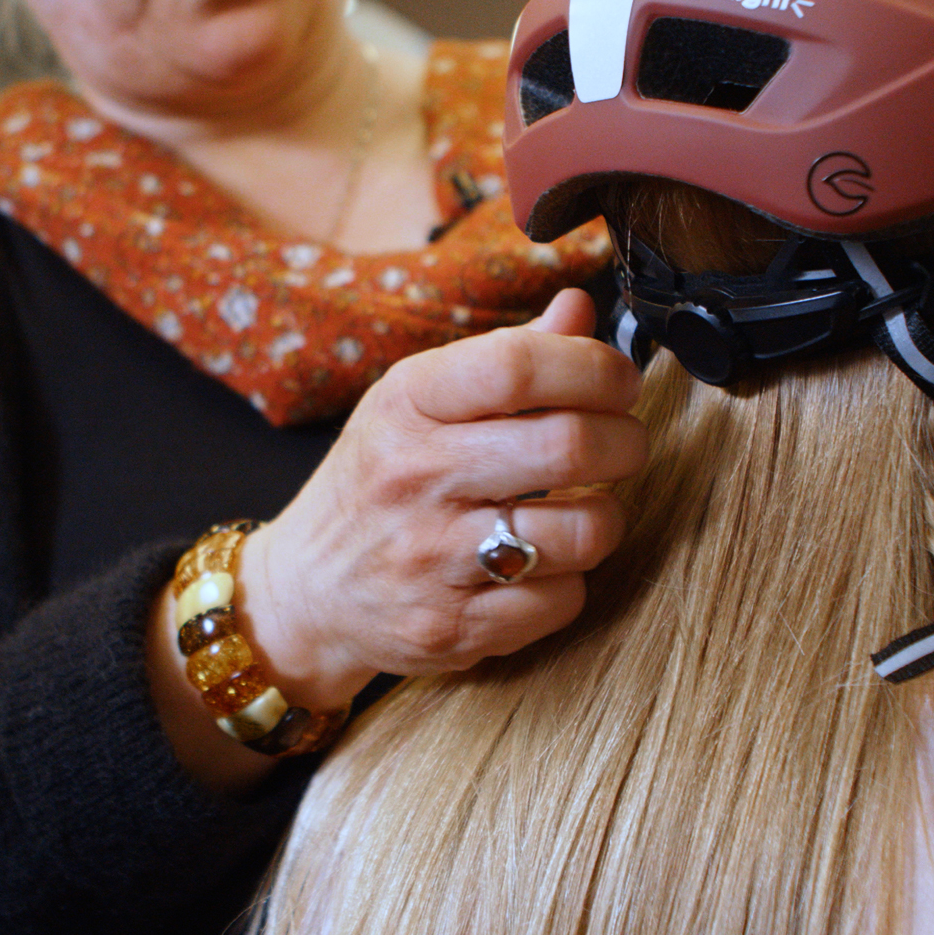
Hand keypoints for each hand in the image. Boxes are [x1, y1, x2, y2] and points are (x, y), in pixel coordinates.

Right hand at [238, 288, 646, 710]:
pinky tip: (547, 564)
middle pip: (567, 445)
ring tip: (589, 508)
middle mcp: (416, 476)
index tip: (619, 381)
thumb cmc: (379, 480)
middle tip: (625, 444)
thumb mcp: (416, 403)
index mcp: (407, 404)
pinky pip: (561, 599)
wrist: (308, 589)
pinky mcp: (453, 627)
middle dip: (625, 441)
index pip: (519, 365)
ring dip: (607, 517)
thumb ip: (504, 357)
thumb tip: (579, 308)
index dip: (594, 367)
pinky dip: (571, 580)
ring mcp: (433, 557)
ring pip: (581, 531)